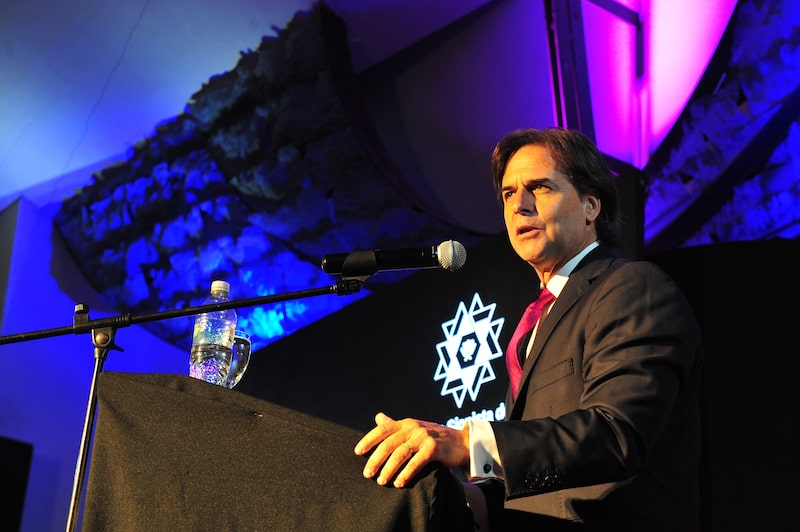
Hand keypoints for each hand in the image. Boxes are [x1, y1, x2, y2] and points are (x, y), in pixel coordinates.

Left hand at [354, 412, 469, 487]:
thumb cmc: (434, 437)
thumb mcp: (414, 428)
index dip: (369, 440)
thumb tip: (378, 418)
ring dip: (388, 469)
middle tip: (367, 474)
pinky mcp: (434, 448)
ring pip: (400, 453)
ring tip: (381, 481)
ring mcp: (423, 437)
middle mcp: (413, 428)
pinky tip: (399, 482)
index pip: (382, 430)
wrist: (461, 442)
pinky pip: (416, 462)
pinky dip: (406, 473)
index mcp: (405, 423)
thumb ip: (395, 425)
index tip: (357, 452)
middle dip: (375, 459)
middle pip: (389, 443)